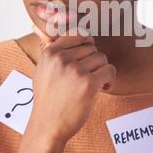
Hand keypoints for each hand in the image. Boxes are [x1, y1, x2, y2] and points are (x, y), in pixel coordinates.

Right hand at [27, 24, 116, 144]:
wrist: (48, 126)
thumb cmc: (47, 99)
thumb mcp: (42, 69)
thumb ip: (50, 49)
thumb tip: (48, 26)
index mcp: (50, 53)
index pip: (78, 34)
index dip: (87, 43)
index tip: (89, 53)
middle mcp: (62, 59)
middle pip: (92, 48)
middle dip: (94, 61)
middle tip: (90, 75)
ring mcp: (75, 71)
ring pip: (102, 58)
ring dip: (102, 70)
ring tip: (95, 83)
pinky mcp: (88, 84)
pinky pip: (109, 70)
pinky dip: (110, 79)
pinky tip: (103, 88)